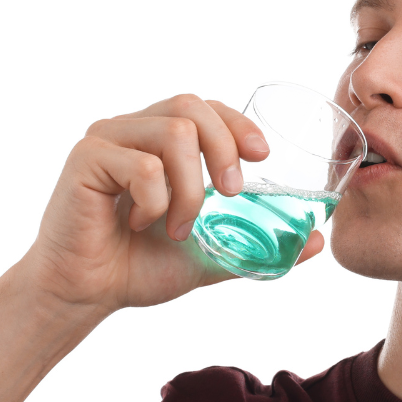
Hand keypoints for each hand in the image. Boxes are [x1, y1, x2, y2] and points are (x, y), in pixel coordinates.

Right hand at [17, 94, 325, 310]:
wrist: (85, 295)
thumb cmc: (139, 268)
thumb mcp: (210, 254)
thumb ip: (257, 244)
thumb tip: (316, 243)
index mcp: (159, 141)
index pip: (204, 108)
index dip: (237, 123)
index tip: (261, 157)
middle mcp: (132, 130)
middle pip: (191, 106)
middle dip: (223, 148)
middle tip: (230, 193)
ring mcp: (106, 140)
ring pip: (173, 135)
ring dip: (189, 188)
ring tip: (179, 227)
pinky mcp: (85, 158)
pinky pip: (140, 164)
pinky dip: (155, 201)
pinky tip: (138, 226)